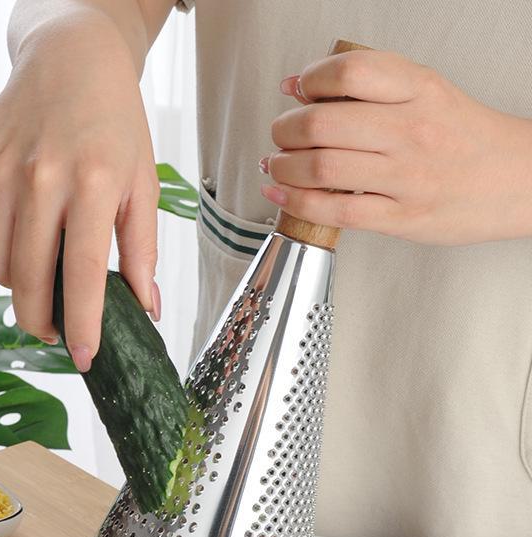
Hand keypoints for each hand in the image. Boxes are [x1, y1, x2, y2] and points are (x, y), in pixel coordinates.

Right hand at [0, 15, 159, 371]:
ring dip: (16, 280)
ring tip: (39, 261)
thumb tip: (145, 309)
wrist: (70, 61)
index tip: (83, 358)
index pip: (82, 273)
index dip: (81, 324)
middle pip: (27, 279)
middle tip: (52, 329)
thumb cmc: (114, 127)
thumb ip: (143, 249)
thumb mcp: (143, 183)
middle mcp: (41, 175)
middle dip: (39, 320)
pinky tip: (14, 220)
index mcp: (94, 182)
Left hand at [262, 50, 531, 243]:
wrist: (519, 181)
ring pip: (323, 168)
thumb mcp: (427, 92)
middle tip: (279, 134)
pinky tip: (281, 196)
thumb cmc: (464, 139)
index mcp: (419, 90)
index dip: (310, 79)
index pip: (350, 71)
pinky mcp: (402, 218)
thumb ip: (371, 85)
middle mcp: (412, 130)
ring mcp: (407, 177)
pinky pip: (336, 211)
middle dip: (285, 130)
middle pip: (323, 124)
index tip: (296, 90)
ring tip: (276, 165)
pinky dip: (297, 203)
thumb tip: (299, 84)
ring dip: (283, 167)